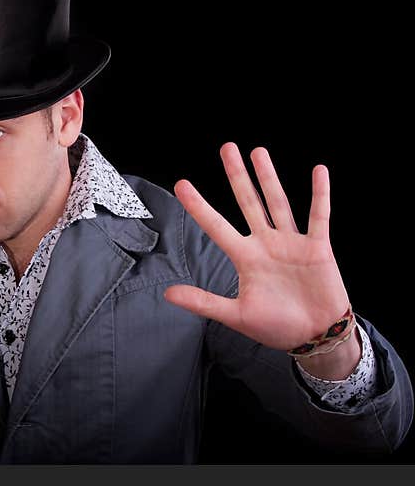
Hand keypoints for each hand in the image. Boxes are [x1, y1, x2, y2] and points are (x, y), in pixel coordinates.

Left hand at [163, 143, 349, 351]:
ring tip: (258, 152)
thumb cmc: (276, 327)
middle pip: (247, 202)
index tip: (181, 184)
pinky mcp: (318, 248)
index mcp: (245, 258)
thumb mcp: (236, 315)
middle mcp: (265, 244)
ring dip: (269, 177)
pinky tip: (318, 171)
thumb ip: (204, 303)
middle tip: (227, 147)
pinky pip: (318, 216)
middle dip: (237, 176)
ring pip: (277, 202)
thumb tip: (167, 294)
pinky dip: (319, 195)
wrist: (315, 338)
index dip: (199, 206)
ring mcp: (291, 243)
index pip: (216, 226)